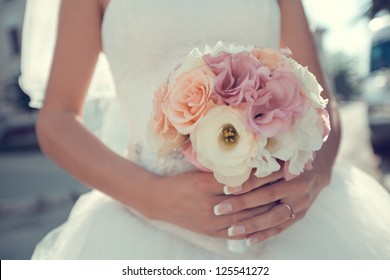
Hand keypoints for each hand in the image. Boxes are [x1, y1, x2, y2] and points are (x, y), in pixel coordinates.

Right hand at [146, 170, 277, 238]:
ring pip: (245, 217)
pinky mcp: (211, 232)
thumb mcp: (199, 172)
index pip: (241, 180)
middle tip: (286, 182)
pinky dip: (252, 227)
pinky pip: (237, 232)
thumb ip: (221, 171)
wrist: (161, 202)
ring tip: (282, 200)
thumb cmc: (180, 183)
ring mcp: (212, 221)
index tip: (277, 167)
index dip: (261, 175)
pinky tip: (266, 221)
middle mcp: (210, 204)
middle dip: (268, 191)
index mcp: (207, 185)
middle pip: (247, 199)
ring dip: (265, 209)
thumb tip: (248, 164)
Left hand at [214, 167, 330, 244]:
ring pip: (274, 217)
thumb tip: (236, 163)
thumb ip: (264, 159)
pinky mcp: (299, 216)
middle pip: (267, 197)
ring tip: (231, 230)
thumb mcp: (281, 155)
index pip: (265, 177)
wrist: (317, 173)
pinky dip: (264, 235)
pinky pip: (280, 228)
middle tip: (219, 209)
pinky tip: (248, 240)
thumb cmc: (291, 161)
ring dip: (252, 225)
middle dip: (242, 204)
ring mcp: (300, 204)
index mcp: (291, 169)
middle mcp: (297, 187)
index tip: (226, 188)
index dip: (245, 183)